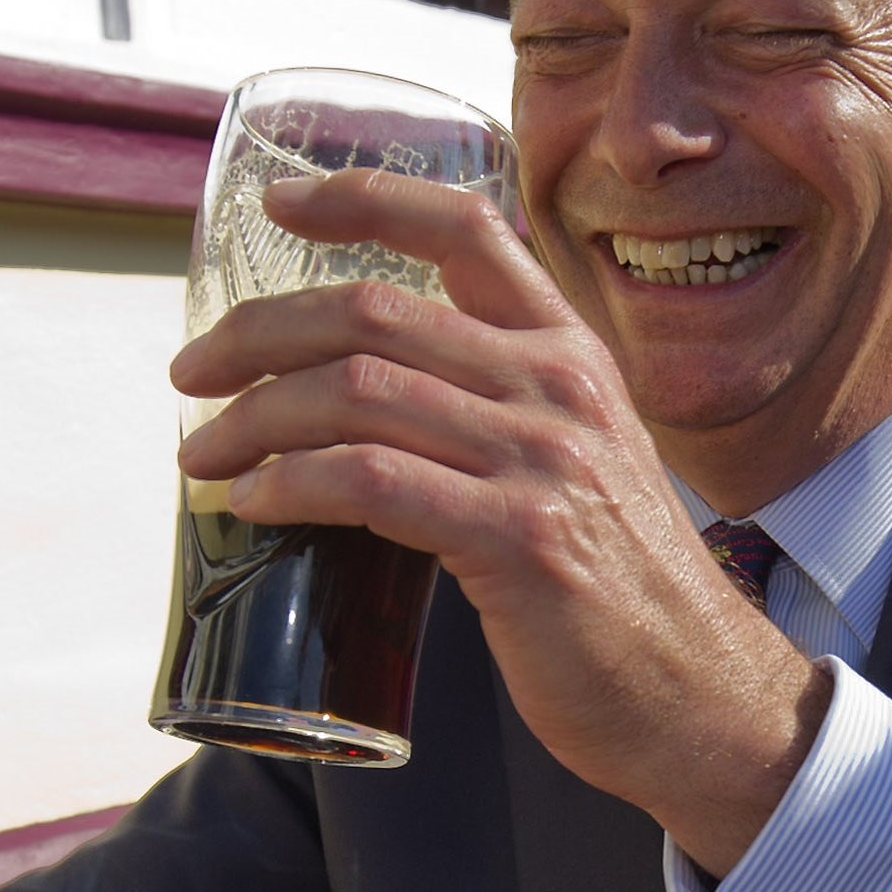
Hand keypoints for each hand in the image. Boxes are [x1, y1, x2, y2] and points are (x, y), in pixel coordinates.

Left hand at [172, 170, 830, 875]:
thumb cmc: (621, 594)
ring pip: (359, 392)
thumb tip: (363, 407)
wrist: (698, 693)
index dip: (363, 199)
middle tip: (192, 375)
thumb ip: (500, 416)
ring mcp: (544, 459)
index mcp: (572, 352)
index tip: (281, 203)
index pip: (466, 227)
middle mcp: (560, 386)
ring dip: (255, 419)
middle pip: (376, 311)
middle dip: (258, 334)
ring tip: (204, 457)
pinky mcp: (521, 538)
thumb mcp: (579, 465)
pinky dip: (294, 484)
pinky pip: (374, 482)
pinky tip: (256, 502)